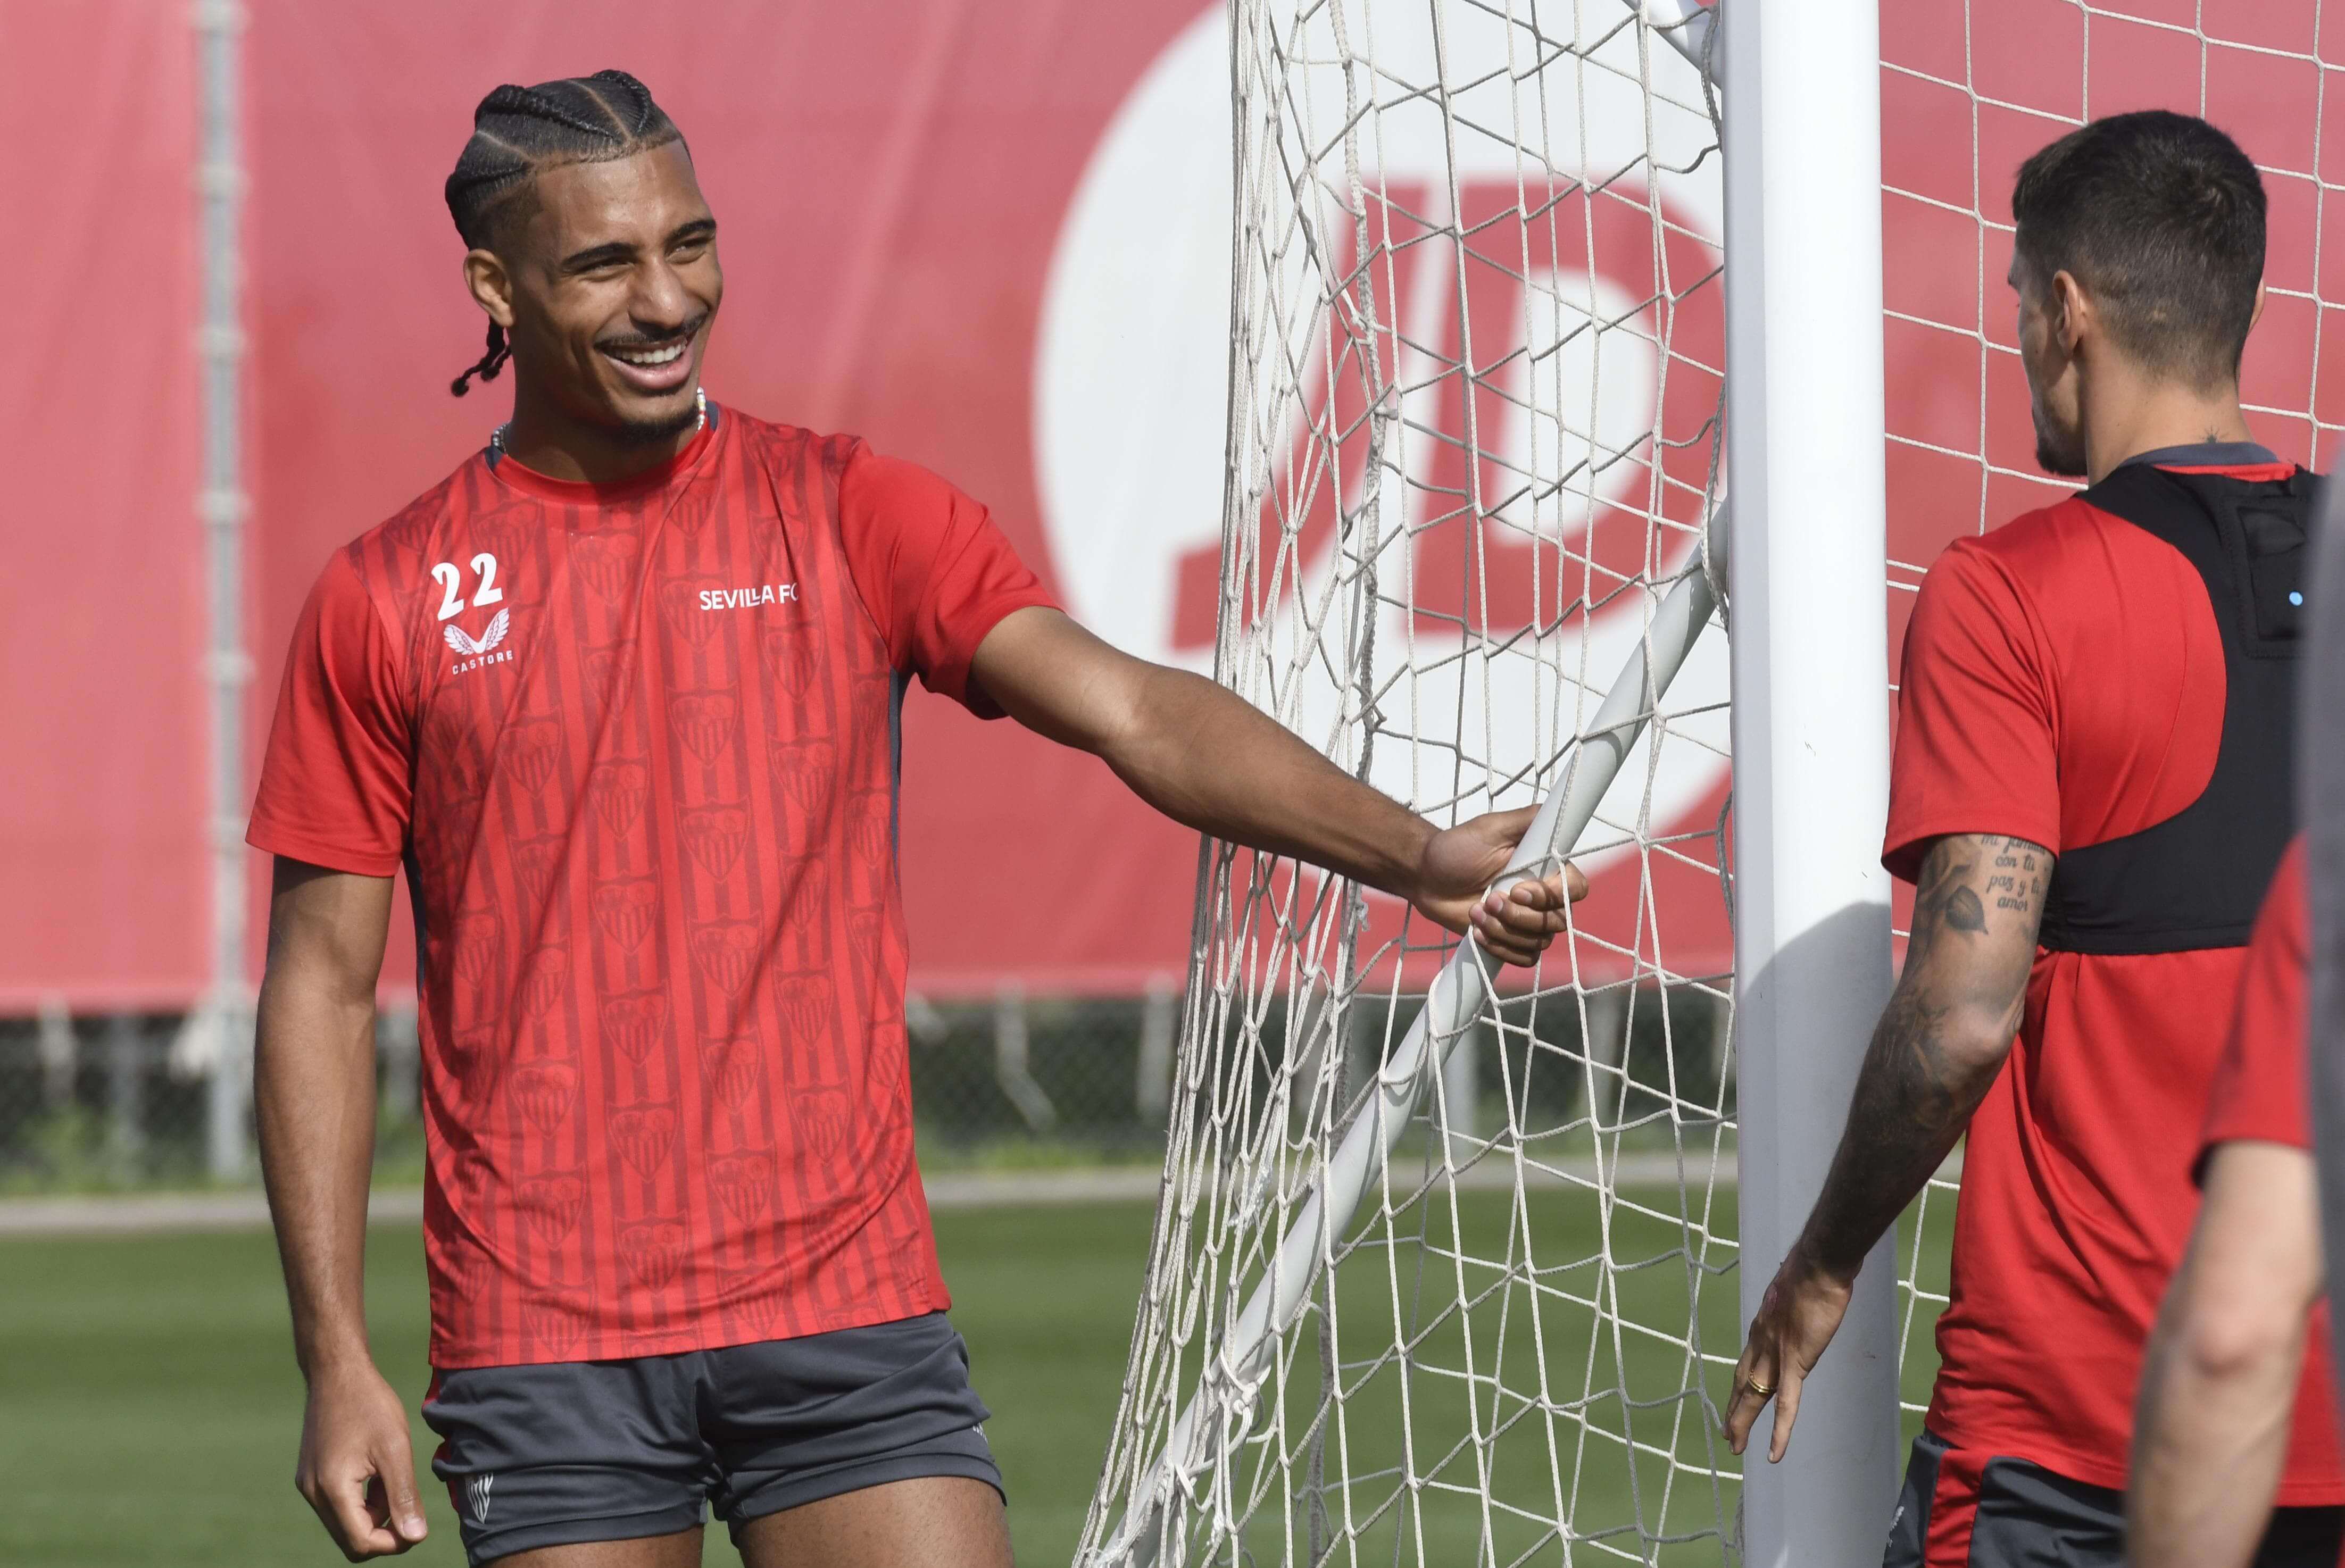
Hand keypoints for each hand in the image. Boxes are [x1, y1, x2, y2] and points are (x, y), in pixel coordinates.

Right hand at [296, 1360, 428, 1558]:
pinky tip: (378, 1471)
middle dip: (384, 1531)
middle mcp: (313, 1493)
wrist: (338, 1372)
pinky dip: (362, 1499)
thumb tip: (416, 1536)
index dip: (393, 1543)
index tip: (418, 1527)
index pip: (360, 1543)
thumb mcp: (395, 1449)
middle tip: (410, 1505)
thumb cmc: (369, 1405)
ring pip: (346, 1522)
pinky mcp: (311, 1475)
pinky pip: (339, 1503)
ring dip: (374, 1513)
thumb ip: (404, 1495)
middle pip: (351, 1539)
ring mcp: (308, 1484)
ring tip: (392, 1477)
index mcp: (331, 1489)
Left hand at [1409, 804, 1588, 966]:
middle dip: (1519, 916)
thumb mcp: (1491, 827)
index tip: (1517, 890)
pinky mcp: (1511, 940)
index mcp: (1545, 868)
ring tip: (1475, 912)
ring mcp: (1527, 921)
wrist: (1426, 877)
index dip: (1550, 896)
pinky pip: (1524, 957)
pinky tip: (1476, 931)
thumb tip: (1558, 809)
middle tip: (1488, 900)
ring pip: (1539, 942)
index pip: (1575, 888)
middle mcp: (1542, 896)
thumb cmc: (1456, 848)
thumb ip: (1529, 819)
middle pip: (1558, 921)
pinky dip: (1500, 948)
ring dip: (1504, 931)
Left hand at [1723, 1246, 1856, 1462]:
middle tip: (1727, 1433)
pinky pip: (1786, 1406)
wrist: (1818, 1266)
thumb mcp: (1797, 1293)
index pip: (1746, 1363)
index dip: (1739, 1384)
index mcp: (1764, 1328)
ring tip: (1734, 1446)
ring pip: (1755, 1397)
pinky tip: (1774, 1453)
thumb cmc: (1814, 1273)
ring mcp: (1776, 1355)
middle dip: (1734, 1409)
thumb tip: (1803, 1301)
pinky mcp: (1795, 1363)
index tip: (1734, 1400)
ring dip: (1743, 1422)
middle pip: (1743, 1383)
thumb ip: (1795, 1306)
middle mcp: (1762, 1343)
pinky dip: (1779, 1432)